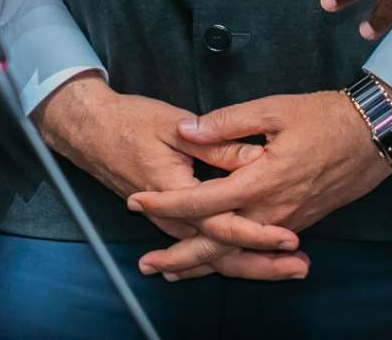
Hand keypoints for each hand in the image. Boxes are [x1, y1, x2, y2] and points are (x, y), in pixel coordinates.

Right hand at [37, 77, 306, 281]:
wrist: (91, 131)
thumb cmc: (132, 121)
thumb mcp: (175, 125)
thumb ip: (215, 144)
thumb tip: (253, 158)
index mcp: (177, 193)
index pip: (222, 224)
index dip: (257, 233)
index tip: (289, 238)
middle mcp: (173, 218)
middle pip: (220, 252)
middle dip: (262, 264)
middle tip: (300, 269)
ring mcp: (170, 223)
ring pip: (211, 256)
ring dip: (250, 266)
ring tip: (288, 270)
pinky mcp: (170, 220)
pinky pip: (200, 249)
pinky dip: (226, 260)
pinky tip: (249, 267)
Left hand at [127, 87, 391, 279]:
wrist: (374, 136)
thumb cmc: (325, 117)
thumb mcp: (273, 108)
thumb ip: (226, 122)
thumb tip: (186, 130)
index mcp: (260, 181)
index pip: (202, 201)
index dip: (166, 202)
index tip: (136, 200)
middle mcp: (270, 211)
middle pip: (216, 245)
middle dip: (178, 256)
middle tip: (145, 264)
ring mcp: (286, 221)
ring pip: (236, 253)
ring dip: (202, 264)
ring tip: (171, 271)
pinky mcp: (297, 222)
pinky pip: (256, 249)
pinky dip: (231, 258)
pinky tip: (216, 259)